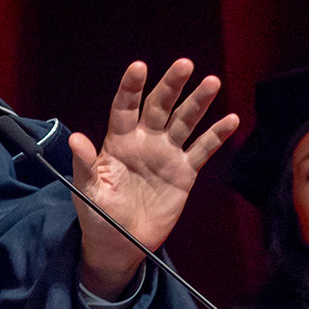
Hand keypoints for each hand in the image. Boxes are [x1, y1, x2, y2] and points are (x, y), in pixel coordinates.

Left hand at [67, 59, 238, 296]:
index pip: (125, 107)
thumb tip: (76, 139)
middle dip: (172, 85)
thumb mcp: (87, 191)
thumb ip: (85, 164)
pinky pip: (202, 149)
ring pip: (184, 122)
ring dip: (198, 102)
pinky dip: (217, 135)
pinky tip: (232, 119)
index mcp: (118, 141)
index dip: (131, 87)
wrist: (121, 244)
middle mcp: (144, 141)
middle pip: (160, 106)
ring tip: (212, 82)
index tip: (139, 66)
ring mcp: (166, 154)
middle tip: (185, 64)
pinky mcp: (184, 172)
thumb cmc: (97, 215)